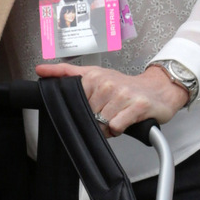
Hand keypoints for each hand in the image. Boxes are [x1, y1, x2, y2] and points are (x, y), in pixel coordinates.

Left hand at [36, 60, 189, 134]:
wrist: (158, 89)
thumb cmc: (126, 86)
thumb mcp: (95, 74)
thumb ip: (67, 73)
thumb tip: (40, 70)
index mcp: (94, 76)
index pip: (72, 98)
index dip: (78, 109)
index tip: (88, 106)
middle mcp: (107, 83)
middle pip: (87, 115)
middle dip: (95, 120)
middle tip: (108, 112)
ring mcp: (123, 94)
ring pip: (101, 123)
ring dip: (109, 126)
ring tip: (118, 115)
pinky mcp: (137, 106)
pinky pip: (116, 126)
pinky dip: (119, 129)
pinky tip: (125, 120)